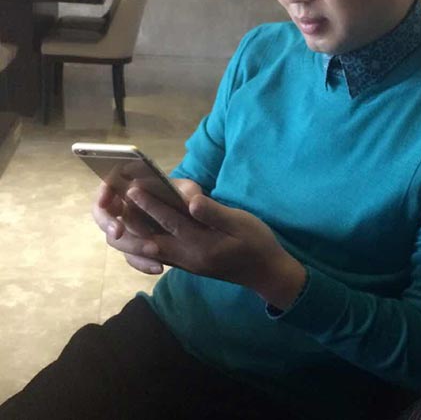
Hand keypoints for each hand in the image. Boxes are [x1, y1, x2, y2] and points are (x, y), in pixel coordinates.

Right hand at [92, 178, 201, 274]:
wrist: (193, 222)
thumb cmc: (184, 197)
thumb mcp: (189, 191)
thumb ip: (189, 194)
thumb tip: (192, 204)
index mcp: (131, 186)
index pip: (108, 185)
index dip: (102, 192)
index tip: (105, 201)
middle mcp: (124, 208)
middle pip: (102, 215)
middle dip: (107, 223)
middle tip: (117, 232)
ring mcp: (127, 230)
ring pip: (117, 240)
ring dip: (132, 245)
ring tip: (154, 249)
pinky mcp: (135, 248)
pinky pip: (132, 258)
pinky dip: (142, 264)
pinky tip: (158, 267)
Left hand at [92, 181, 306, 309]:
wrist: (265, 272)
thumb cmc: (257, 243)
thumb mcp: (241, 223)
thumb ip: (214, 213)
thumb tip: (190, 201)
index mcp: (201, 244)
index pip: (170, 221)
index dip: (151, 204)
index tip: (133, 189)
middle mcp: (187, 256)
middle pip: (150, 240)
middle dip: (132, 221)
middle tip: (114, 203)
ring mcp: (186, 263)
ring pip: (151, 250)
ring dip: (134, 235)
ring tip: (119, 217)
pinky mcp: (188, 264)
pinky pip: (159, 255)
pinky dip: (144, 245)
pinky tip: (137, 235)